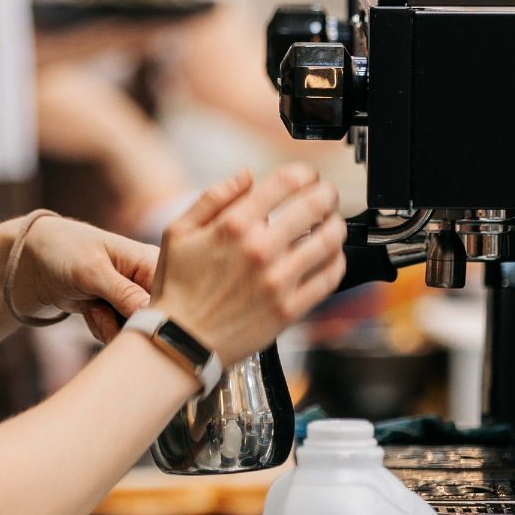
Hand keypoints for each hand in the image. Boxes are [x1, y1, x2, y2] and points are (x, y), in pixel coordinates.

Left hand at [9, 217, 157, 343]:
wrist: (34, 261)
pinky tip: (89, 309)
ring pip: (135, 331)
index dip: (160, 314)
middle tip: (102, 308)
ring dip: (109, 326)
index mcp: (151, 260)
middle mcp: (148, 281)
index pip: (173, 294)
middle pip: (156, 319)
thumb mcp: (93, 270)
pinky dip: (101, 327)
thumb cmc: (65, 251)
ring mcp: (133, 299)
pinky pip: (118, 334)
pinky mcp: (118, 312)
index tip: (134, 321)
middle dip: (127, 324)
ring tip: (92, 305)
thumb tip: (154, 315)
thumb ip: (124, 293)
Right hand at [152, 165, 345, 365]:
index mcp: (233, 226)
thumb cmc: (177, 287)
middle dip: (326, 194)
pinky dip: (337, 261)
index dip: (303, 173)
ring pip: (329, 241)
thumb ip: (213, 198)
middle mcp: (259, 250)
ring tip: (332, 225)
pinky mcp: (289, 309)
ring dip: (336, 226)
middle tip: (326, 196)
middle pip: (314, 206)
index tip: (307, 176)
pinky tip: (331, 256)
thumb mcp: (178, 231)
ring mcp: (278, 281)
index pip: (284, 183)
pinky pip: (329, 278)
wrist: (180, 340)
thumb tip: (246, 174)